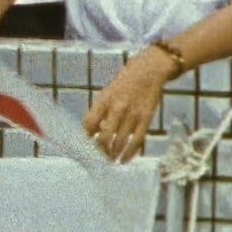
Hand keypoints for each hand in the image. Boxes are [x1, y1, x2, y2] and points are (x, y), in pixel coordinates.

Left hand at [82, 47, 176, 162]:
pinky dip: (129, 154)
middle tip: (96, 159)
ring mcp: (132, 114)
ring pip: (119, 142)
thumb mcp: (107, 92)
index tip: (81, 148)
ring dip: (113, 155)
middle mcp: (117, 108)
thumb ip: (100, 111)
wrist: (150, 69)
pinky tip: (124, 160)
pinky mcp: (146, 119)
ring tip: (109, 161)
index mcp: (104, 100)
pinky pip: (137, 141)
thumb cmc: (125, 82)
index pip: (88, 124)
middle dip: (98, 151)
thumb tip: (91, 133)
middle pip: (103, 137)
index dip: (83, 138)